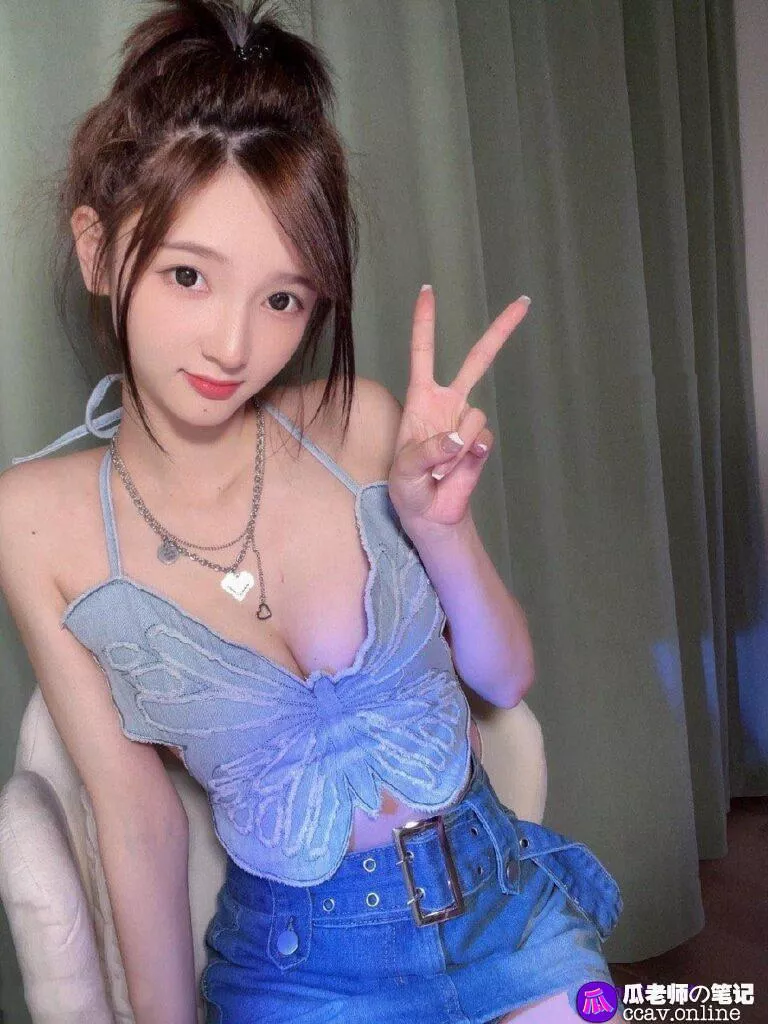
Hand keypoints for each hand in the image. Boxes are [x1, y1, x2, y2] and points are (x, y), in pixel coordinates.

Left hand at [388, 285, 529, 533]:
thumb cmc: (408, 488)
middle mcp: (448, 403)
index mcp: (420, 399)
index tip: (428, 291)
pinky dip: (467, 460)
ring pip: (473, 418)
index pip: (423, 353)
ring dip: (454, 448)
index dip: (425, 323)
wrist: (430, 514)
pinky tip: (454, 472)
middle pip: (477, 359)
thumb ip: (426, 452)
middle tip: (524, 302)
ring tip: (438, 468)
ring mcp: (467, 422)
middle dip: (501, 331)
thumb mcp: (404, 471)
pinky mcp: (481, 443)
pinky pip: (481, 442)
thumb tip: (459, 439)